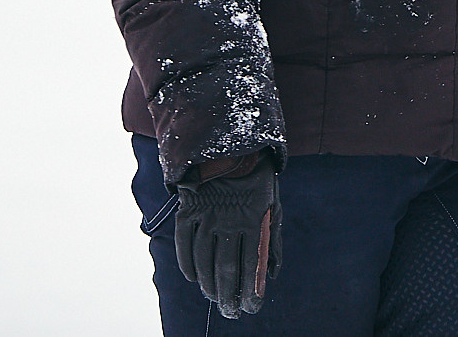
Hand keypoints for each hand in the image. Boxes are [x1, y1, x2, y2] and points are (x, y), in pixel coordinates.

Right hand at [173, 160, 281, 318]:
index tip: (250, 307)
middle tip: (231, 312)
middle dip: (229, 295)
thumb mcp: (273, 205)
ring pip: (205, 261)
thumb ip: (272, 239)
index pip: (252, 264)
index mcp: (255, 220)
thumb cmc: (258, 180)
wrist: (233, 146)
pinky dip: (188, 264)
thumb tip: (272, 273)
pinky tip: (193, 278)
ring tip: (214, 298)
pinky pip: (184, 244)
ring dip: (209, 284)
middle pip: (226, 268)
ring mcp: (207, 217)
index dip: (250, 289)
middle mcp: (230, 222)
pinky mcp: (189, 210)